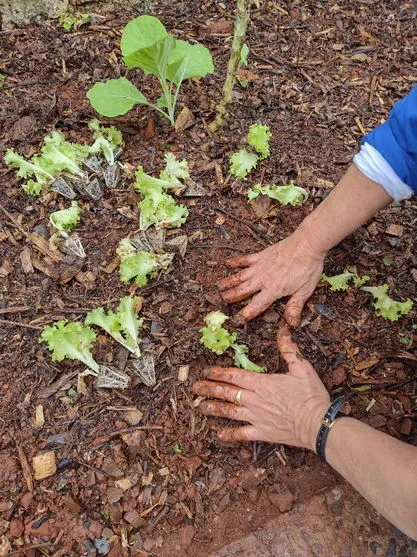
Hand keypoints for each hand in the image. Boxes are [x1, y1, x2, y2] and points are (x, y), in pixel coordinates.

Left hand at [193, 326, 329, 450]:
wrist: (318, 424)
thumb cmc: (311, 396)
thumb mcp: (302, 368)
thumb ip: (289, 350)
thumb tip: (283, 331)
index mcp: (262, 383)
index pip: (234, 376)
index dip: (218, 373)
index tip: (206, 371)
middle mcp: (255, 400)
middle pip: (227, 392)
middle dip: (209, 388)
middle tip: (195, 387)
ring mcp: (256, 417)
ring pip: (229, 411)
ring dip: (213, 408)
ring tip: (200, 405)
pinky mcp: (262, 433)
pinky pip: (241, 434)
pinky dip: (229, 434)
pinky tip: (218, 434)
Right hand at [218, 228, 325, 326]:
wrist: (306, 244)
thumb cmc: (307, 267)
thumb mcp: (304, 291)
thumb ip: (295, 307)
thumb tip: (291, 323)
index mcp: (273, 290)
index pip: (255, 306)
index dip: (245, 314)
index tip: (235, 321)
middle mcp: (262, 279)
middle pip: (242, 290)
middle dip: (230, 297)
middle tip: (220, 302)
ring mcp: (260, 266)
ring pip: (240, 276)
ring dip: (228, 282)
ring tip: (218, 286)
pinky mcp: (261, 256)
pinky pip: (245, 260)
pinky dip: (235, 262)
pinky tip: (227, 263)